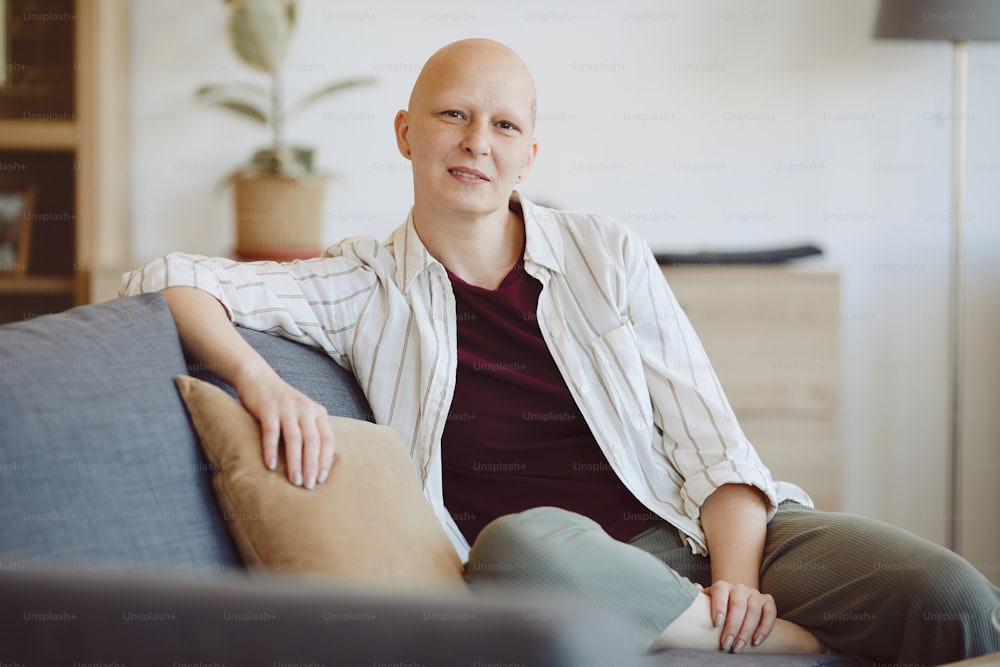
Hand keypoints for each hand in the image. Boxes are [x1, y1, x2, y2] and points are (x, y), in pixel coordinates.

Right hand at [235, 368, 334, 488]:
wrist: (258, 378)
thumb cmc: (281, 404)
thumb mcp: (302, 414)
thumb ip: (310, 431)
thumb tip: (315, 465)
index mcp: (318, 412)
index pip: (328, 439)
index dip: (326, 460)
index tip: (321, 479)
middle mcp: (305, 408)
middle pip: (313, 441)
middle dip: (312, 465)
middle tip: (309, 486)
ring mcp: (287, 407)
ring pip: (295, 438)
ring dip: (295, 462)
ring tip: (294, 480)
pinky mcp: (268, 407)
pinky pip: (271, 432)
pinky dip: (271, 449)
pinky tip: (270, 466)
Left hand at [700, 581, 776, 652]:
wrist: (735, 597)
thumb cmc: (717, 604)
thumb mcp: (706, 601)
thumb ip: (699, 597)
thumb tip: (695, 588)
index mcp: (722, 586)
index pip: (720, 592)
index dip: (719, 607)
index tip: (717, 624)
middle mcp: (739, 588)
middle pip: (738, 605)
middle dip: (733, 627)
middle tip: (726, 644)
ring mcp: (754, 594)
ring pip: (753, 610)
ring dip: (746, 631)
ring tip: (738, 647)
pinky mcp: (767, 601)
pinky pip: (770, 613)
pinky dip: (765, 628)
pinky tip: (756, 641)